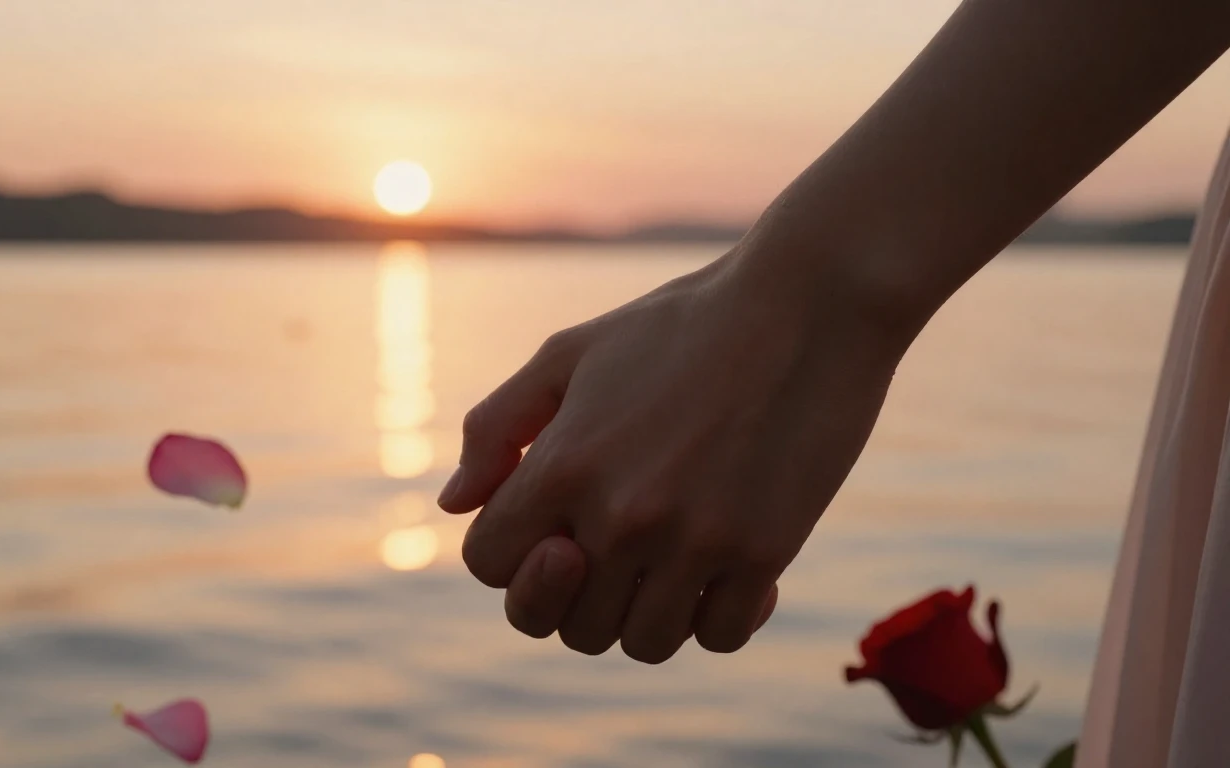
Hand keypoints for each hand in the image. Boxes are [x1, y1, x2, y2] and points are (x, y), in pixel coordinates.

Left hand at [438, 237, 906, 662]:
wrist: (806, 303)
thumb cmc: (680, 324)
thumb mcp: (569, 354)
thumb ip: (497, 428)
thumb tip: (454, 504)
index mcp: (562, 465)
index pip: (489, 566)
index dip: (510, 553)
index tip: (552, 527)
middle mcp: (619, 516)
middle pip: (565, 623)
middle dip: (579, 597)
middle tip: (615, 552)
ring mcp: (694, 540)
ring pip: (641, 642)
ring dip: (647, 613)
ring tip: (670, 563)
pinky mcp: (763, 552)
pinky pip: (717, 636)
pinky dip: (714, 616)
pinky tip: (727, 568)